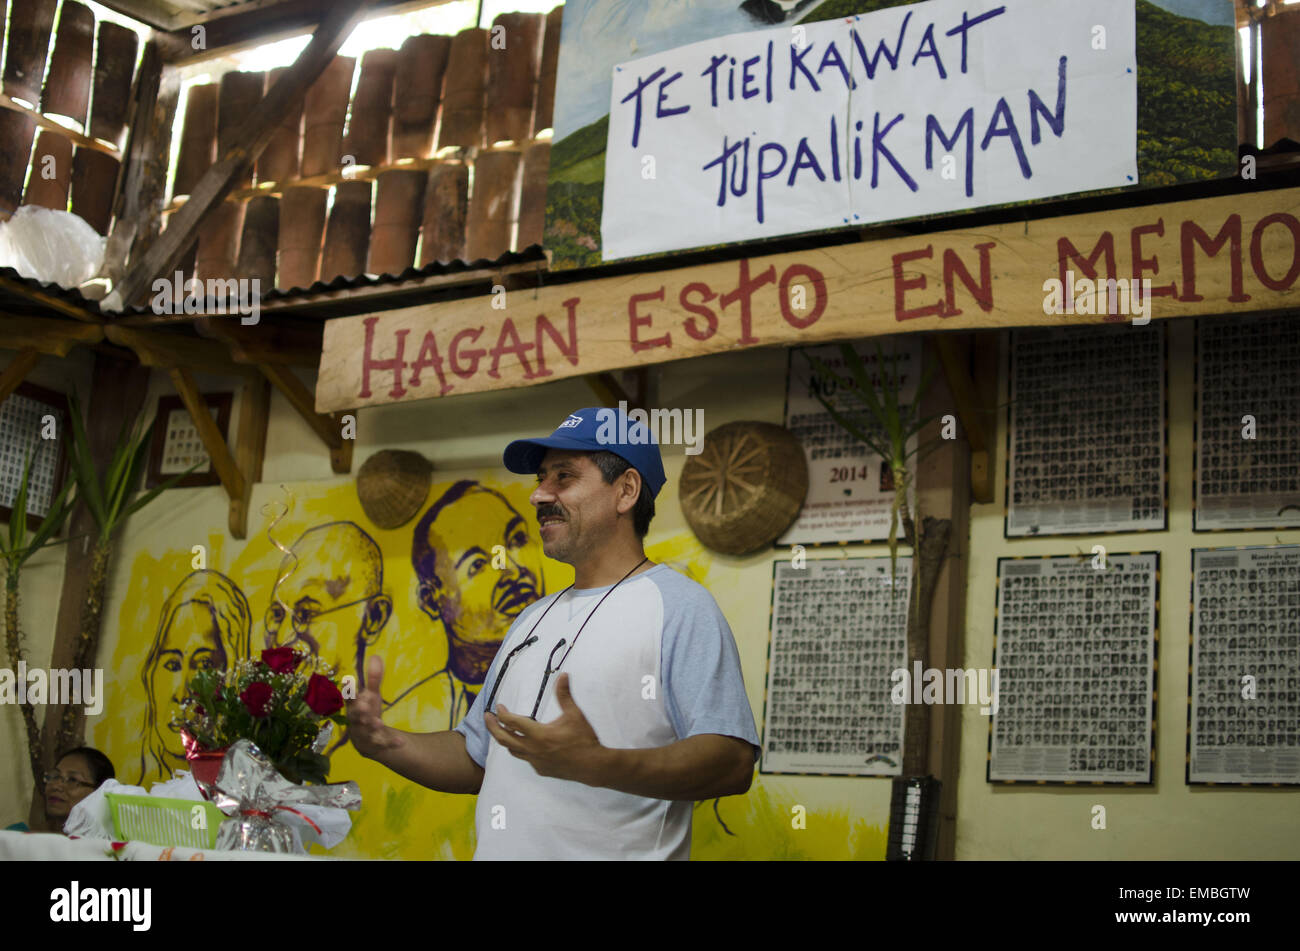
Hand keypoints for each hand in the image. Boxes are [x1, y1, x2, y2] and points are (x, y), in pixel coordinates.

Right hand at [345, 655, 402, 759]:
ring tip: (378, 722)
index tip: (348, 680)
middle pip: (355, 716)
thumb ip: (373, 678)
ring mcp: (365, 734)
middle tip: (364, 706)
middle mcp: (356, 721)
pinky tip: (401, 741)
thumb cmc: (367, 712)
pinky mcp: (375, 745)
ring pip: (366, 731)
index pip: (349, 698)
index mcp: (354, 707)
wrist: (366, 741)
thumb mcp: (371, 695)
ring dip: (372, 726)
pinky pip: (383, 744)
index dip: (349, 690)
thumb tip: (376, 656)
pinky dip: (391, 743)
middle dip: (359, 712)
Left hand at [485, 673, 608, 785]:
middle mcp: (533, 749)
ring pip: (512, 750)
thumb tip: (563, 675)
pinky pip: (525, 758)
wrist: (592, 766)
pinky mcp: (540, 769)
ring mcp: (535, 761)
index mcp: (539, 734)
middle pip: (503, 738)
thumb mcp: (575, 714)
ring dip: (505, 739)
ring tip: (502, 730)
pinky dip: (521, 749)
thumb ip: (565, 695)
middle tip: (487, 717)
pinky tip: (526, 744)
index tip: (499, 705)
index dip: (502, 712)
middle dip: (492, 727)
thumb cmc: (584, 739)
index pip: (512, 722)